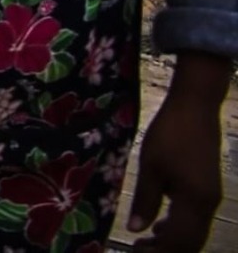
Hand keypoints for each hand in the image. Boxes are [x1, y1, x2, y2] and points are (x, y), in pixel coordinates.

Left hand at [128, 54, 230, 251]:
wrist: (195, 108)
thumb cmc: (170, 134)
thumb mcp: (151, 167)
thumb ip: (145, 201)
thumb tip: (136, 230)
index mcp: (194, 201)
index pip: (179, 241)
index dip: (160, 252)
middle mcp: (208, 204)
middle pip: (191, 242)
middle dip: (167, 251)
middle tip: (139, 250)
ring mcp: (211, 197)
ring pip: (195, 232)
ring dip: (173, 242)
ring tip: (146, 243)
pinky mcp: (208, 189)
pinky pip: (196, 219)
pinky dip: (180, 228)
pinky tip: (160, 226)